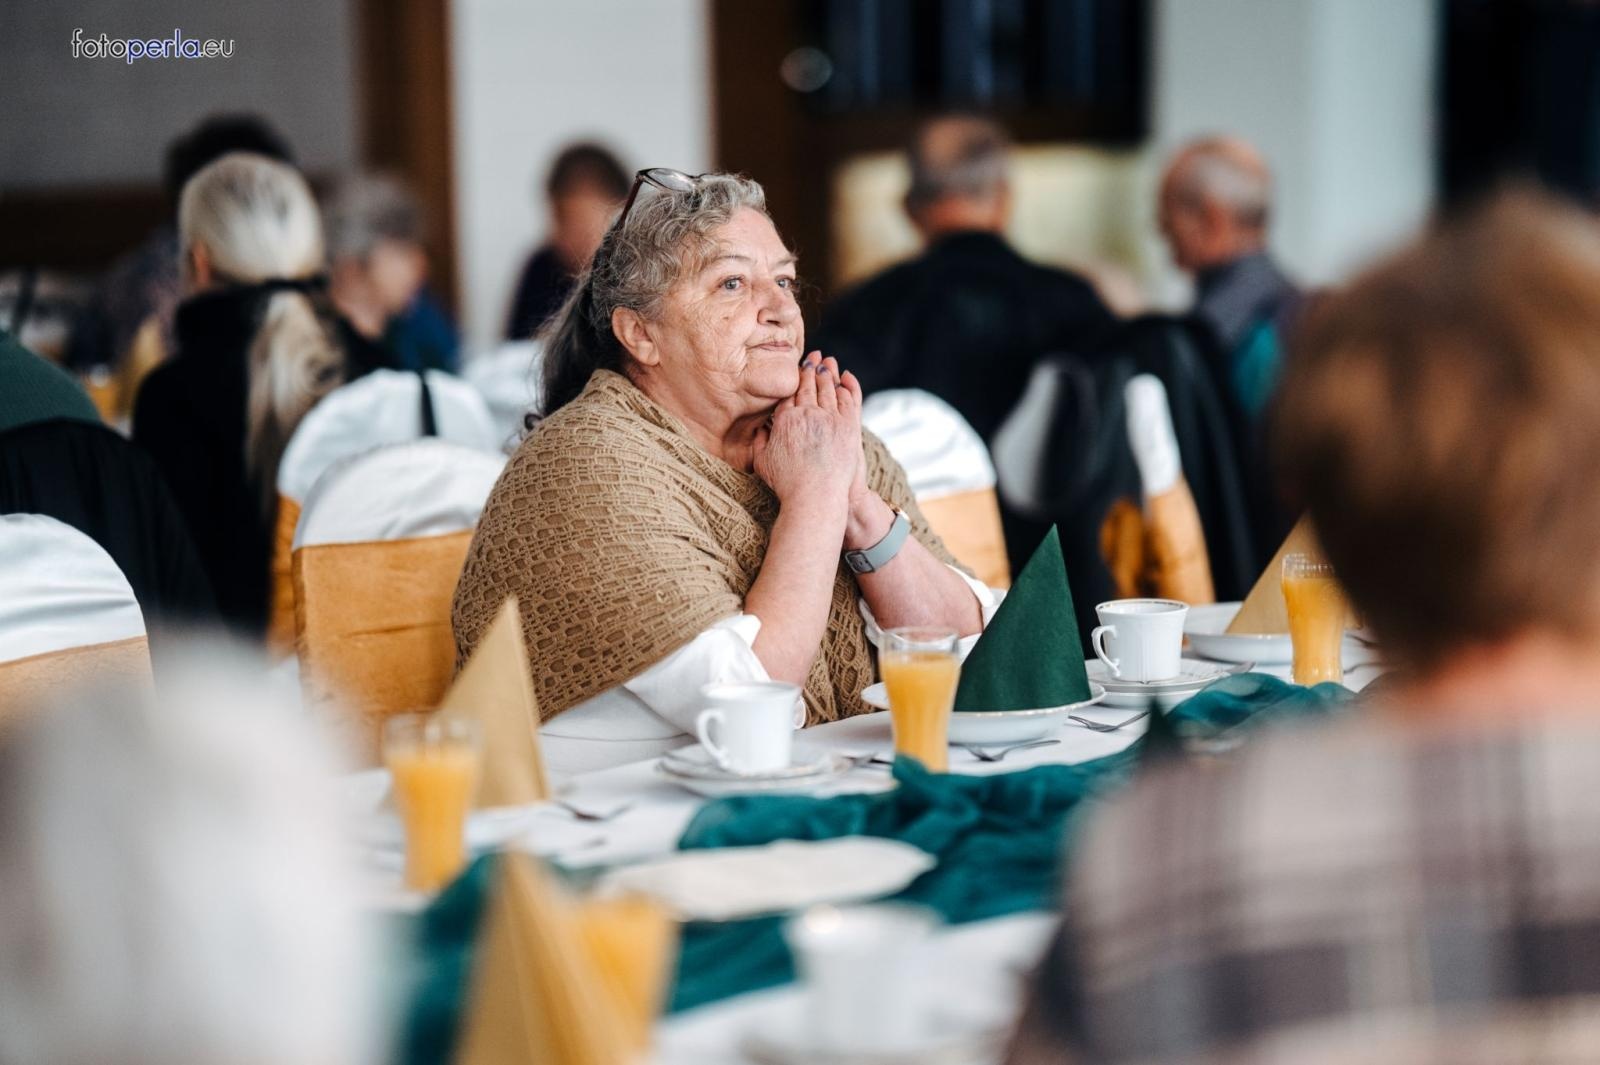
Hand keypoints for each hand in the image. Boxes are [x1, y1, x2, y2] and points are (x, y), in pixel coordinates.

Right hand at [753, 351, 863, 512]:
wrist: (815, 497)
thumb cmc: (787, 484)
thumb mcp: (762, 462)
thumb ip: (758, 441)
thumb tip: (758, 429)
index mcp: (785, 420)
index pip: (791, 392)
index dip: (795, 378)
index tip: (798, 368)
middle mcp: (807, 414)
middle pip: (809, 385)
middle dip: (812, 368)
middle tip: (814, 356)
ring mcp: (829, 419)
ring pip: (829, 389)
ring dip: (829, 373)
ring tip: (829, 363)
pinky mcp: (848, 426)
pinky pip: (847, 400)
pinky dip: (847, 387)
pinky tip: (845, 380)